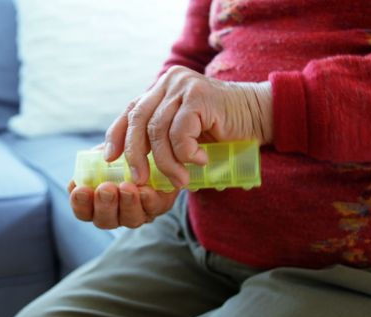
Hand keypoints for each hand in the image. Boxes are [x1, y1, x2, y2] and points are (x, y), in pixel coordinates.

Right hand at [68, 143, 178, 228]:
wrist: (155, 142)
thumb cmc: (125, 145)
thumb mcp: (109, 145)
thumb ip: (99, 154)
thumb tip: (94, 166)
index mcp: (96, 199)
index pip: (83, 211)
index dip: (80, 204)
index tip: (81, 190)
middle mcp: (116, 211)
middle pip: (105, 221)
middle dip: (104, 206)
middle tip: (105, 189)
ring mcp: (139, 211)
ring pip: (131, 219)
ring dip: (127, 204)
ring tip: (126, 187)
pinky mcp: (160, 205)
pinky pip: (154, 209)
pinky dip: (148, 201)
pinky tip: (145, 190)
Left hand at [103, 65, 272, 187]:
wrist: (260, 115)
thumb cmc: (223, 129)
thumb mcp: (186, 134)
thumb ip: (164, 140)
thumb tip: (136, 168)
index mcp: (161, 89)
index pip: (130, 111)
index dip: (116, 135)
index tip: (110, 159)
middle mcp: (168, 82)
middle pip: (138, 120)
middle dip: (135, 154)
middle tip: (141, 179)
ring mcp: (183, 86)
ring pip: (158, 130)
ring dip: (166, 162)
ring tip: (180, 180)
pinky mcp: (199, 96)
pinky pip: (180, 131)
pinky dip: (186, 152)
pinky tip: (200, 160)